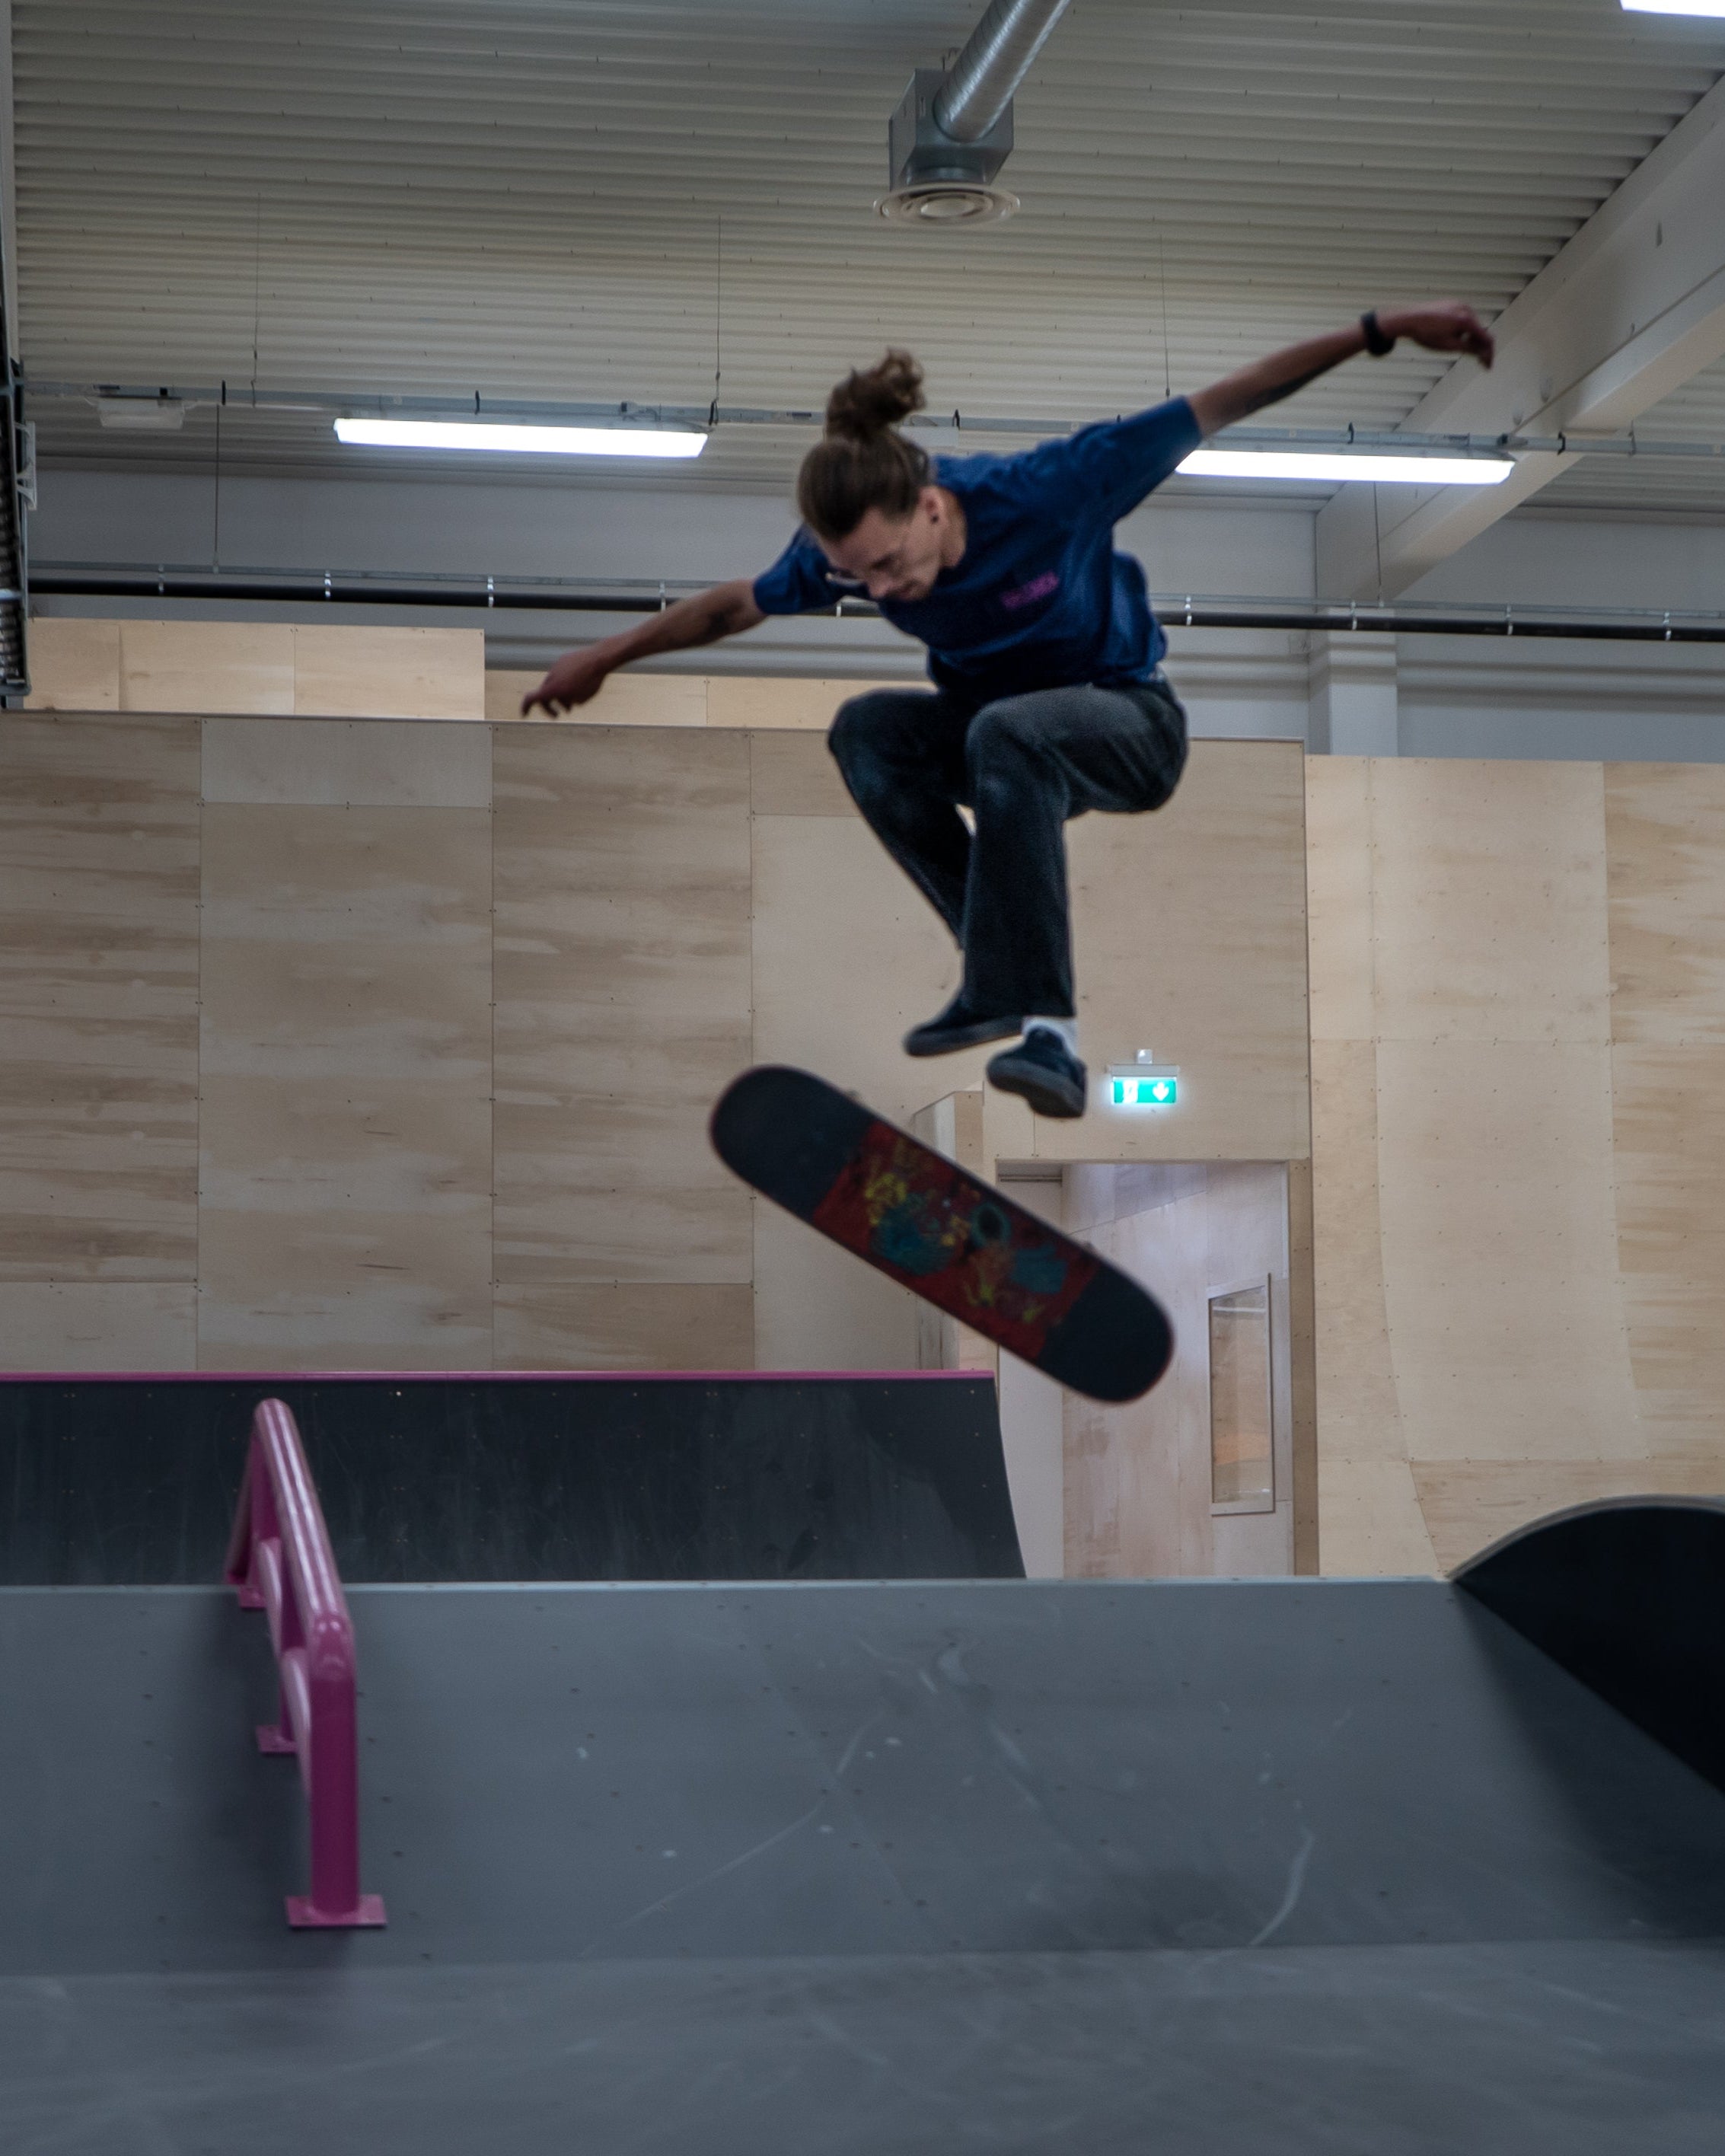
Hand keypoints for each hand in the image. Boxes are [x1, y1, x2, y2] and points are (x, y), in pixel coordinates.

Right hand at [521, 644, 612, 716]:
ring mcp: (556, 667)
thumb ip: (569, 702)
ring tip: (572, 702)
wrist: (598, 659)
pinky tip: (578, 684)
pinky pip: (560, 674)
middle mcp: (551, 677)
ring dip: (559, 694)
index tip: (524, 714)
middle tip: (558, 714)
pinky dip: (565, 682)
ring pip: (553, 683)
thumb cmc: (591, 681)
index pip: (531, 698)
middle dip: (550, 706)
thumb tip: (566, 701)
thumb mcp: (581, 699)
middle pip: (544, 694)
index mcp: (552, 689)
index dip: (526, 707)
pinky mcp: (563, 660)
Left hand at [1378, 302, 1494, 367]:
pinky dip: (1464, 331)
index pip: (1486, 338)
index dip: (1489, 354)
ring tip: (1464, 351)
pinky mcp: (1453, 304)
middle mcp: (1466, 309)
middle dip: (1480, 347)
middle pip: (1480, 331)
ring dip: (1471, 339)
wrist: (1407, 319)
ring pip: (1472, 326)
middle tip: (1480, 363)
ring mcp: (1460, 305)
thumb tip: (1483, 354)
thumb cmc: (1426, 334)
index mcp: (1467, 320)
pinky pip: (1463, 319)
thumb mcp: (1449, 346)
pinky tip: (1456, 339)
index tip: (1488, 366)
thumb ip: (1469, 349)